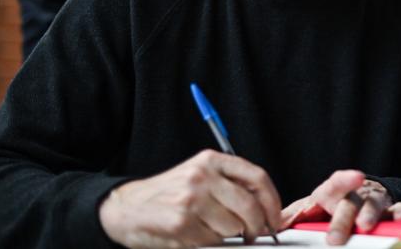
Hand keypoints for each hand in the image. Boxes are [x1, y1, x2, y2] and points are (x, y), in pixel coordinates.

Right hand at [98, 149, 281, 247]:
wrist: (126, 207)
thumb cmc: (167, 194)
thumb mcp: (200, 176)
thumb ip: (231, 185)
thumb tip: (266, 208)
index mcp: (212, 160)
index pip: (257, 177)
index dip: (272, 202)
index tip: (275, 217)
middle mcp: (203, 176)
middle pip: (250, 206)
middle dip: (256, 226)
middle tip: (252, 234)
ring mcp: (191, 199)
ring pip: (232, 228)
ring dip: (226, 236)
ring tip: (208, 228)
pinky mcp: (180, 222)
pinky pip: (211, 241)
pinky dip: (207, 243)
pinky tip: (192, 234)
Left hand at [280, 170, 400, 244]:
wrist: (361, 200)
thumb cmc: (331, 206)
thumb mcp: (310, 209)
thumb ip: (293, 218)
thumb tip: (269, 227)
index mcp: (332, 192)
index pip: (336, 184)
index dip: (344, 180)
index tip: (355, 177)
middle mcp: (355, 194)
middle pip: (351, 203)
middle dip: (343, 220)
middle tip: (334, 239)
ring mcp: (375, 202)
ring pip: (375, 206)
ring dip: (371, 216)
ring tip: (365, 227)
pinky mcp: (392, 211)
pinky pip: (399, 211)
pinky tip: (400, 223)